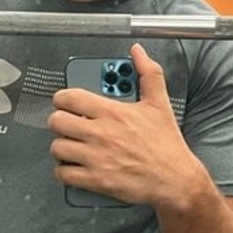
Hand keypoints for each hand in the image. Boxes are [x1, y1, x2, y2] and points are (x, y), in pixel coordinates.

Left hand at [48, 44, 198, 209]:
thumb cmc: (167, 145)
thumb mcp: (160, 103)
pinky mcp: (95, 180)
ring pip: (57, 147)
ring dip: (60, 146)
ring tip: (70, 144)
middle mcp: (100, 133)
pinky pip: (63, 173)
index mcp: (112, 112)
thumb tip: (138, 53)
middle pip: (57, 121)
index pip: (71, 97)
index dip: (61, 98)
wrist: (175, 180)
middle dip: (59, 121)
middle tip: (67, 123)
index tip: (64, 101)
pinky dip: (62, 171)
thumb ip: (148, 73)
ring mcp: (96, 157)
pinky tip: (71, 166)